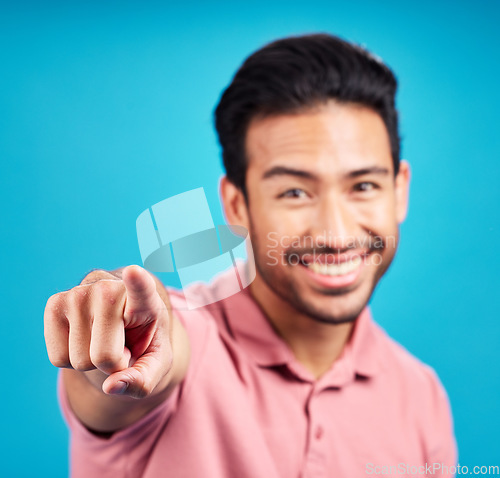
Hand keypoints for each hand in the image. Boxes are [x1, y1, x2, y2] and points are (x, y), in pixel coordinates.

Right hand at [44, 265, 172, 398]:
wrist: (122, 323)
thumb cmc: (143, 341)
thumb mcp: (156, 363)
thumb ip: (143, 379)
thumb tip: (111, 386)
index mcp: (145, 300)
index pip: (141, 289)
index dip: (137, 282)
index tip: (134, 272)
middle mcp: (110, 289)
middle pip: (104, 356)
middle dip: (113, 364)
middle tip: (122, 346)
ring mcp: (80, 293)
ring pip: (79, 360)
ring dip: (92, 362)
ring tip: (105, 339)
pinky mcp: (55, 303)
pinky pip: (57, 358)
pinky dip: (70, 360)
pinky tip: (85, 338)